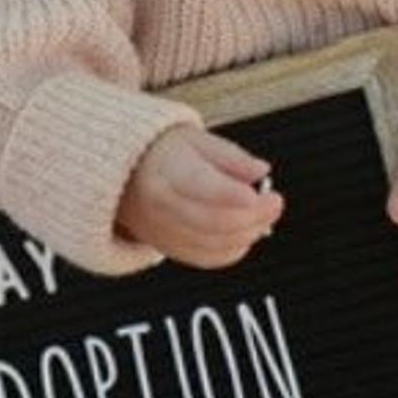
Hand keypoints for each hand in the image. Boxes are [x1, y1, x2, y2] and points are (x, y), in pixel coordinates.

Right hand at [119, 125, 279, 266]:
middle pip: (214, 221)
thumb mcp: (195, 139)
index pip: (202, 188)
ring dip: (249, 233)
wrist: (122, 175)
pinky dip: (234, 249)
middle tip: (276, 201)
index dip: (234, 195)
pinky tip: (247, 233)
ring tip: (265, 214)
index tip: (262, 193)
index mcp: (165, 172)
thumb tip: (261, 170)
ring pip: (214, 244)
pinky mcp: (168, 248)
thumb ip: (230, 156)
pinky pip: (207, 258)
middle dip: (253, 216)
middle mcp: (161, 207)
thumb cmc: (163, 152)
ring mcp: (162, 232)